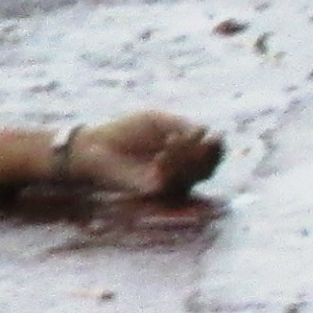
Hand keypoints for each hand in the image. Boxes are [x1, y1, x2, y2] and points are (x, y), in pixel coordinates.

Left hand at [61, 110, 223, 201]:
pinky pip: (172, 183)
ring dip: (186, 156)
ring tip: (170, 140)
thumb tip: (207, 131)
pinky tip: (160, 156)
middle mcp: (182, 173)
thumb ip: (183, 125)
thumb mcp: (158, 121)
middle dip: (204, 152)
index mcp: (187, 155)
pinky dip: (170, 167)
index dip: (217, 147)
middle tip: (188, 137)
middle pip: (208, 168)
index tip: (212, 134)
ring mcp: (169, 184)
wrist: (96, 145)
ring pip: (193, 176)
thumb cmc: (127, 131)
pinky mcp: (154, 191)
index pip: (214, 156)